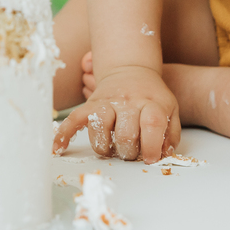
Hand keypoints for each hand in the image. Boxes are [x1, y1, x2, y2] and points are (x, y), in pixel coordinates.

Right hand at [52, 64, 179, 163]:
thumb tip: (162, 157)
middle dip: (128, 152)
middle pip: (125, 133)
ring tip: (111, 149)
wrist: (132, 70)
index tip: (150, 159)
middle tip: (131, 154)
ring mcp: (107, 102)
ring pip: (99, 127)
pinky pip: (74, 119)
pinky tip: (58, 148)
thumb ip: (170, 135)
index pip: (151, 124)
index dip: (151, 146)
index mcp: (151, 103)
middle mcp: (128, 101)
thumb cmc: (152, 96)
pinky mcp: (90, 104)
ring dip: (104, 147)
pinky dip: (64, 134)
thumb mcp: (170, 110)